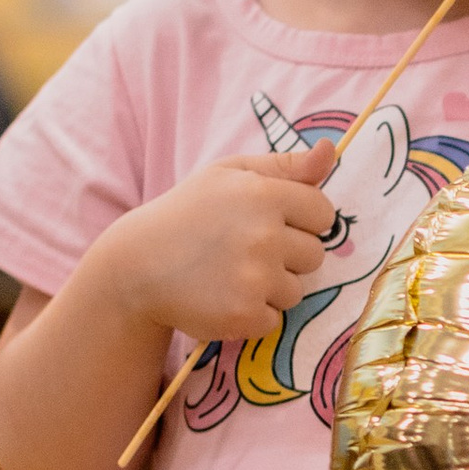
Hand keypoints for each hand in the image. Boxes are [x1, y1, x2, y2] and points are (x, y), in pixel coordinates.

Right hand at [99, 147, 338, 343]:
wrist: (137, 267)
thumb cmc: (188, 214)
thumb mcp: (229, 175)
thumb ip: (285, 165)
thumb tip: (331, 150)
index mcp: (264, 195)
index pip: (323, 213)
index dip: (303, 220)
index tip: (274, 223)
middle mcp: (264, 235)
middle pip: (315, 255)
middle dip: (288, 255)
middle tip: (245, 251)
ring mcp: (255, 278)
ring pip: (296, 290)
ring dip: (271, 287)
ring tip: (231, 274)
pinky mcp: (244, 315)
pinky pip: (274, 319)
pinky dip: (253, 314)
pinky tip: (223, 298)